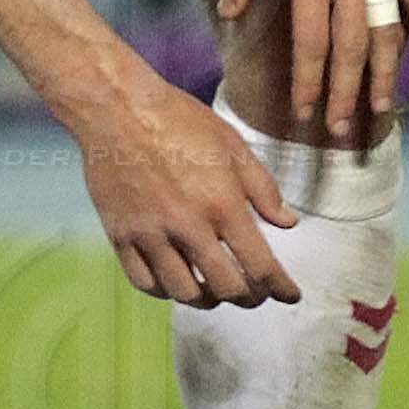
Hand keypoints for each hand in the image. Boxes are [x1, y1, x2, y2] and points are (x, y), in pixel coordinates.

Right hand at [80, 69, 301, 306]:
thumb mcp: (232, 144)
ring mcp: (151, 235)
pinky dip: (165, 292)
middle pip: (225, 287)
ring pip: (183, 292)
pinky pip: (145, 282)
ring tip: (216, 292)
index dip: (280, 288)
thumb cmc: (179, 119)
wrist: (118, 108)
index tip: (290, 296)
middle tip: (255, 294)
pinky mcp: (121, 237)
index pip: (260, 264)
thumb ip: (263, 188)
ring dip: (207, 300)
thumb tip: (288, 223)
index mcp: (222, 202)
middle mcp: (188, 226)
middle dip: (249, 298)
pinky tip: (176, 283)